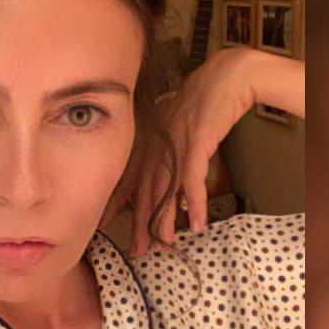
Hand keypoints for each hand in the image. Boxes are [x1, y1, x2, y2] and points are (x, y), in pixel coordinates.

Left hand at [102, 47, 304, 256]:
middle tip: (137, 249)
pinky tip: (195, 224)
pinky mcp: (196, 145)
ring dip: (164, 220)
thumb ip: (165, 147)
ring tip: (163, 244)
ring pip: (165, 190)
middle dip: (140, 223)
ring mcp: (175, 147)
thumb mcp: (176, 125)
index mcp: (150, 143)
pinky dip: (194, 203)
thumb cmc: (202, 102)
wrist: (225, 79)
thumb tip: (163, 172)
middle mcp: (157, 147)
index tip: (104, 225)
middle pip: (144, 192)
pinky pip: (193, 181)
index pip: (128, 178)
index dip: (116, 204)